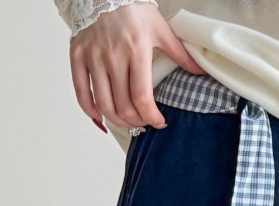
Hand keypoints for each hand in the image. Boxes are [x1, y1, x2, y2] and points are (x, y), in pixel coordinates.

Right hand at [70, 5, 205, 132]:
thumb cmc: (133, 10)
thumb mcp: (160, 28)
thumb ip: (180, 53)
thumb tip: (200, 72)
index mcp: (136, 49)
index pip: (141, 97)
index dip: (151, 116)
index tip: (159, 122)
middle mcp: (113, 55)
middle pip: (123, 105)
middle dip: (137, 121)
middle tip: (144, 121)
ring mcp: (93, 56)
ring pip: (103, 104)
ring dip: (117, 120)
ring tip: (127, 121)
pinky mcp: (77, 55)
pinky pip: (81, 92)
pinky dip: (90, 110)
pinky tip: (100, 116)